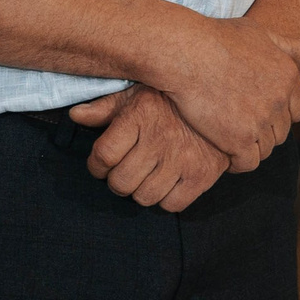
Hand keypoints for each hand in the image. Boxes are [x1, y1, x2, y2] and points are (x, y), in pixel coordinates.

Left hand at [68, 85, 228, 210]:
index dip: (96, 165)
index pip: (103, 156)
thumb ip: (105, 107)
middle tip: (124, 171)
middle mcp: (160, 139)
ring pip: (143, 197)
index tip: (101, 164)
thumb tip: (75, 116)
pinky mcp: (202, 176)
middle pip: (120, 182)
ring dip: (140, 191)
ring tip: (146, 176)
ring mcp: (182, 160)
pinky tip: (167, 183)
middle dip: (117, 180)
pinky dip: (166, 199)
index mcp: (140, 115)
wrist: (224, 100)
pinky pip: (172, 205)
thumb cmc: (172, 99)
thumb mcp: (137, 93)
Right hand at [154, 14, 299, 170]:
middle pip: (281, 132)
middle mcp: (279, 100)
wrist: (188, 53)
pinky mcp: (239, 139)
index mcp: (288, 76)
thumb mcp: (258, 33)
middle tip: (240, 127)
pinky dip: (237, 163)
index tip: (260, 113)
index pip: (298, 109)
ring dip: (250, 147)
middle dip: (264, 131)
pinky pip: (247, 163)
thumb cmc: (217, 39)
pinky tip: (224, 154)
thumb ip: (286, 45)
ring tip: (231, 141)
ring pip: (265, 149)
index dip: (281, 114)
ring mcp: (261, 121)